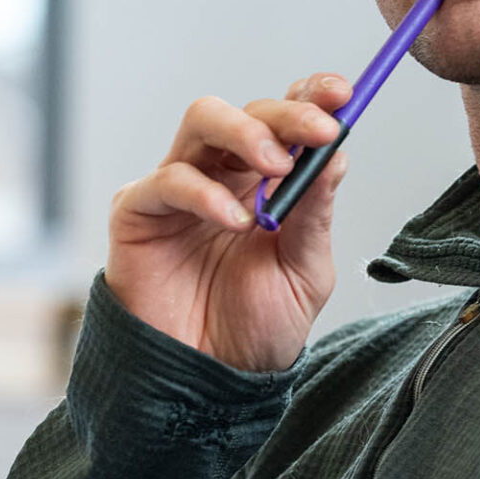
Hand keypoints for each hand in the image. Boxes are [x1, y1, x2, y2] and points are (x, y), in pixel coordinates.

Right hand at [105, 77, 352, 370]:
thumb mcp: (304, 272)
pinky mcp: (138, 213)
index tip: (341, 93)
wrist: (209, 385)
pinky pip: (165, 181)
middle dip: (285, 114)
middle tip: (318, 132)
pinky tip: (235, 221)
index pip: (285, 121)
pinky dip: (203, 192)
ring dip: (244, 132)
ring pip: (202, 121)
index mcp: (266, 184)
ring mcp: (178, 190)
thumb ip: (314, 213)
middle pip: (247, 111)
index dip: (310, 97)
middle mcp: (222, 176)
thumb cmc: (255, 330)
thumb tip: (336, 153)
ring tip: (274, 166)